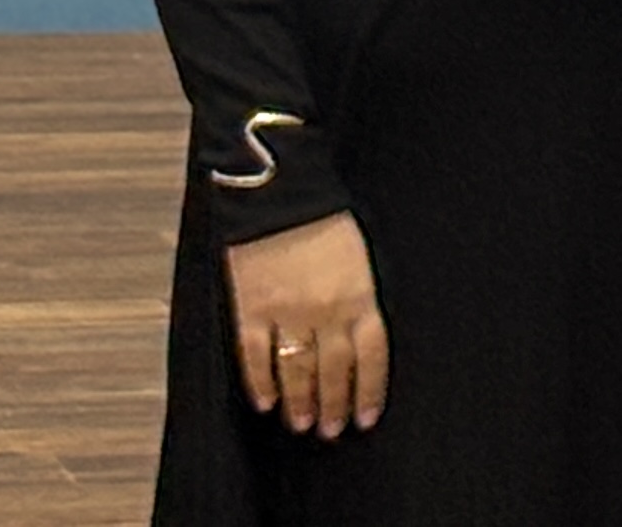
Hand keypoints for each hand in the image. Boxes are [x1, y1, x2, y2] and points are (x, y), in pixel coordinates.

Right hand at [225, 211, 388, 438]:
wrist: (280, 192)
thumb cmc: (326, 220)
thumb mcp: (359, 258)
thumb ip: (361, 299)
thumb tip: (361, 341)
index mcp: (359, 294)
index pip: (370, 357)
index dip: (369, 391)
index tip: (366, 418)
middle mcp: (326, 310)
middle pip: (333, 371)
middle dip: (333, 405)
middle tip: (331, 430)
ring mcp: (287, 311)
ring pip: (296, 371)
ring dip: (300, 403)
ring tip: (302, 424)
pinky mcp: (251, 308)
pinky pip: (255, 356)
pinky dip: (260, 383)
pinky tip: (267, 402)